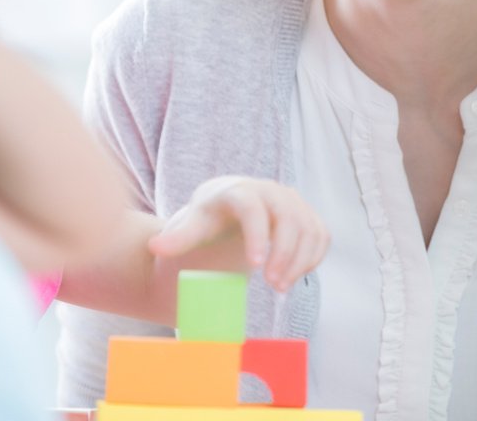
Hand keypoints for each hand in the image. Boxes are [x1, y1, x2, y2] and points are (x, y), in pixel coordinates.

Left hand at [147, 177, 328, 292]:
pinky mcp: (307, 215)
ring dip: (301, 260)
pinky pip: (320, 235)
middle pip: (288, 217)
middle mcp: (269, 190)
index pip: (253, 207)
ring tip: (281, 287)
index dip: (258, 236)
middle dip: (285, 253)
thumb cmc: (205, 223)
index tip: (256, 267)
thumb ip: (177, 238)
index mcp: (237, 190)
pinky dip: (313, 257)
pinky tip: (294, 276)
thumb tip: (156, 246)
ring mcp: (292, 201)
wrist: (225, 216)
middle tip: (273, 285)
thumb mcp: (189, 230)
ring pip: (309, 227)